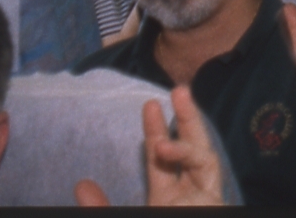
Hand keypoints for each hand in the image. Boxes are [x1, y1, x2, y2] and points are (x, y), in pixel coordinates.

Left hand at [75, 86, 224, 205]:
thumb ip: (101, 210)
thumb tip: (80, 185)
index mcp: (165, 203)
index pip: (161, 162)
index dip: (156, 133)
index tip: (149, 106)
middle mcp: (188, 197)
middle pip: (189, 150)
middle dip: (184, 120)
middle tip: (176, 89)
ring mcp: (203, 197)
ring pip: (204, 154)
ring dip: (191, 127)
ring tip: (177, 101)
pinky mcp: (214, 199)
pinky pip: (207, 168)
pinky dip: (188, 153)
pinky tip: (167, 146)